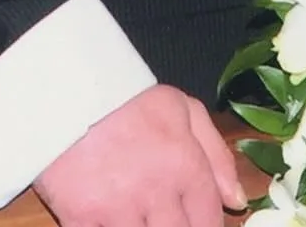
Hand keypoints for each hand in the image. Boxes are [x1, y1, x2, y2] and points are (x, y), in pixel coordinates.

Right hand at [35, 84, 245, 226]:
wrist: (69, 92)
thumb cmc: (130, 100)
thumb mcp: (183, 110)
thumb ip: (216, 155)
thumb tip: (237, 201)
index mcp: (184, 164)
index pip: (208, 221)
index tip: (198, 223)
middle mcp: (155, 192)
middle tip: (168, 217)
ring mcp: (117, 210)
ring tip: (145, 217)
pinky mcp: (81, 220)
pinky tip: (116, 219)